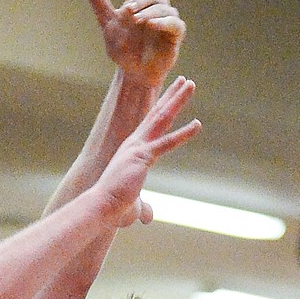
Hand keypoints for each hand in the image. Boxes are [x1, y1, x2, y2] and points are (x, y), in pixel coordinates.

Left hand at [79, 0, 184, 86]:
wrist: (133, 73)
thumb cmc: (123, 49)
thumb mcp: (107, 23)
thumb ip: (98, 0)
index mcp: (138, 4)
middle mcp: (154, 9)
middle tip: (128, 9)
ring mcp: (166, 21)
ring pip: (163, 6)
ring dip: (149, 10)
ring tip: (137, 19)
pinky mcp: (175, 35)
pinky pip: (174, 23)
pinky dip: (163, 21)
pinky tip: (151, 24)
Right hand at [95, 75, 199, 226]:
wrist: (101, 206)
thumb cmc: (113, 206)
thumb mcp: (133, 205)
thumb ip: (144, 208)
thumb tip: (149, 217)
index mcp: (133, 149)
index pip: (151, 124)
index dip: (163, 107)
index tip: (172, 93)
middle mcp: (135, 143)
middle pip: (158, 114)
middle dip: (172, 96)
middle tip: (185, 80)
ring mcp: (139, 147)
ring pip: (162, 119)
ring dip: (177, 100)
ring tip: (190, 84)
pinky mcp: (143, 157)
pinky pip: (167, 143)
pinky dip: (183, 134)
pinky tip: (198, 124)